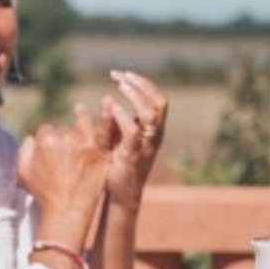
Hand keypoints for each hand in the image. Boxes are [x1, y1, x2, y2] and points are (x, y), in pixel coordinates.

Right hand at [17, 120, 107, 218]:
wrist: (67, 208)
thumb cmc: (44, 193)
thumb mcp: (22, 172)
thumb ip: (24, 149)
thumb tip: (31, 137)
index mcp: (45, 140)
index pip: (46, 130)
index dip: (47, 140)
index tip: (50, 151)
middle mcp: (64, 137)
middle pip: (64, 128)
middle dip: (64, 137)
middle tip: (65, 155)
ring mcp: (85, 143)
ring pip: (82, 126)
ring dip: (81, 125)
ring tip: (81, 122)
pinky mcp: (100, 150)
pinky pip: (105, 129)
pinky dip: (107, 118)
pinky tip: (110, 108)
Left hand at [94, 70, 167, 207]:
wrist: (121, 194)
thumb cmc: (120, 165)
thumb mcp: (123, 139)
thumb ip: (122, 122)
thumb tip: (110, 101)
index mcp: (155, 130)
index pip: (157, 99)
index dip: (142, 84)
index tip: (121, 74)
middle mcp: (155, 135)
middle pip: (159, 102)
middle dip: (140, 85)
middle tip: (119, 75)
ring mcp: (146, 145)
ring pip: (150, 114)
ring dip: (134, 97)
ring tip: (118, 86)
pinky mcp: (133, 155)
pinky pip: (133, 133)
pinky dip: (124, 117)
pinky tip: (111, 106)